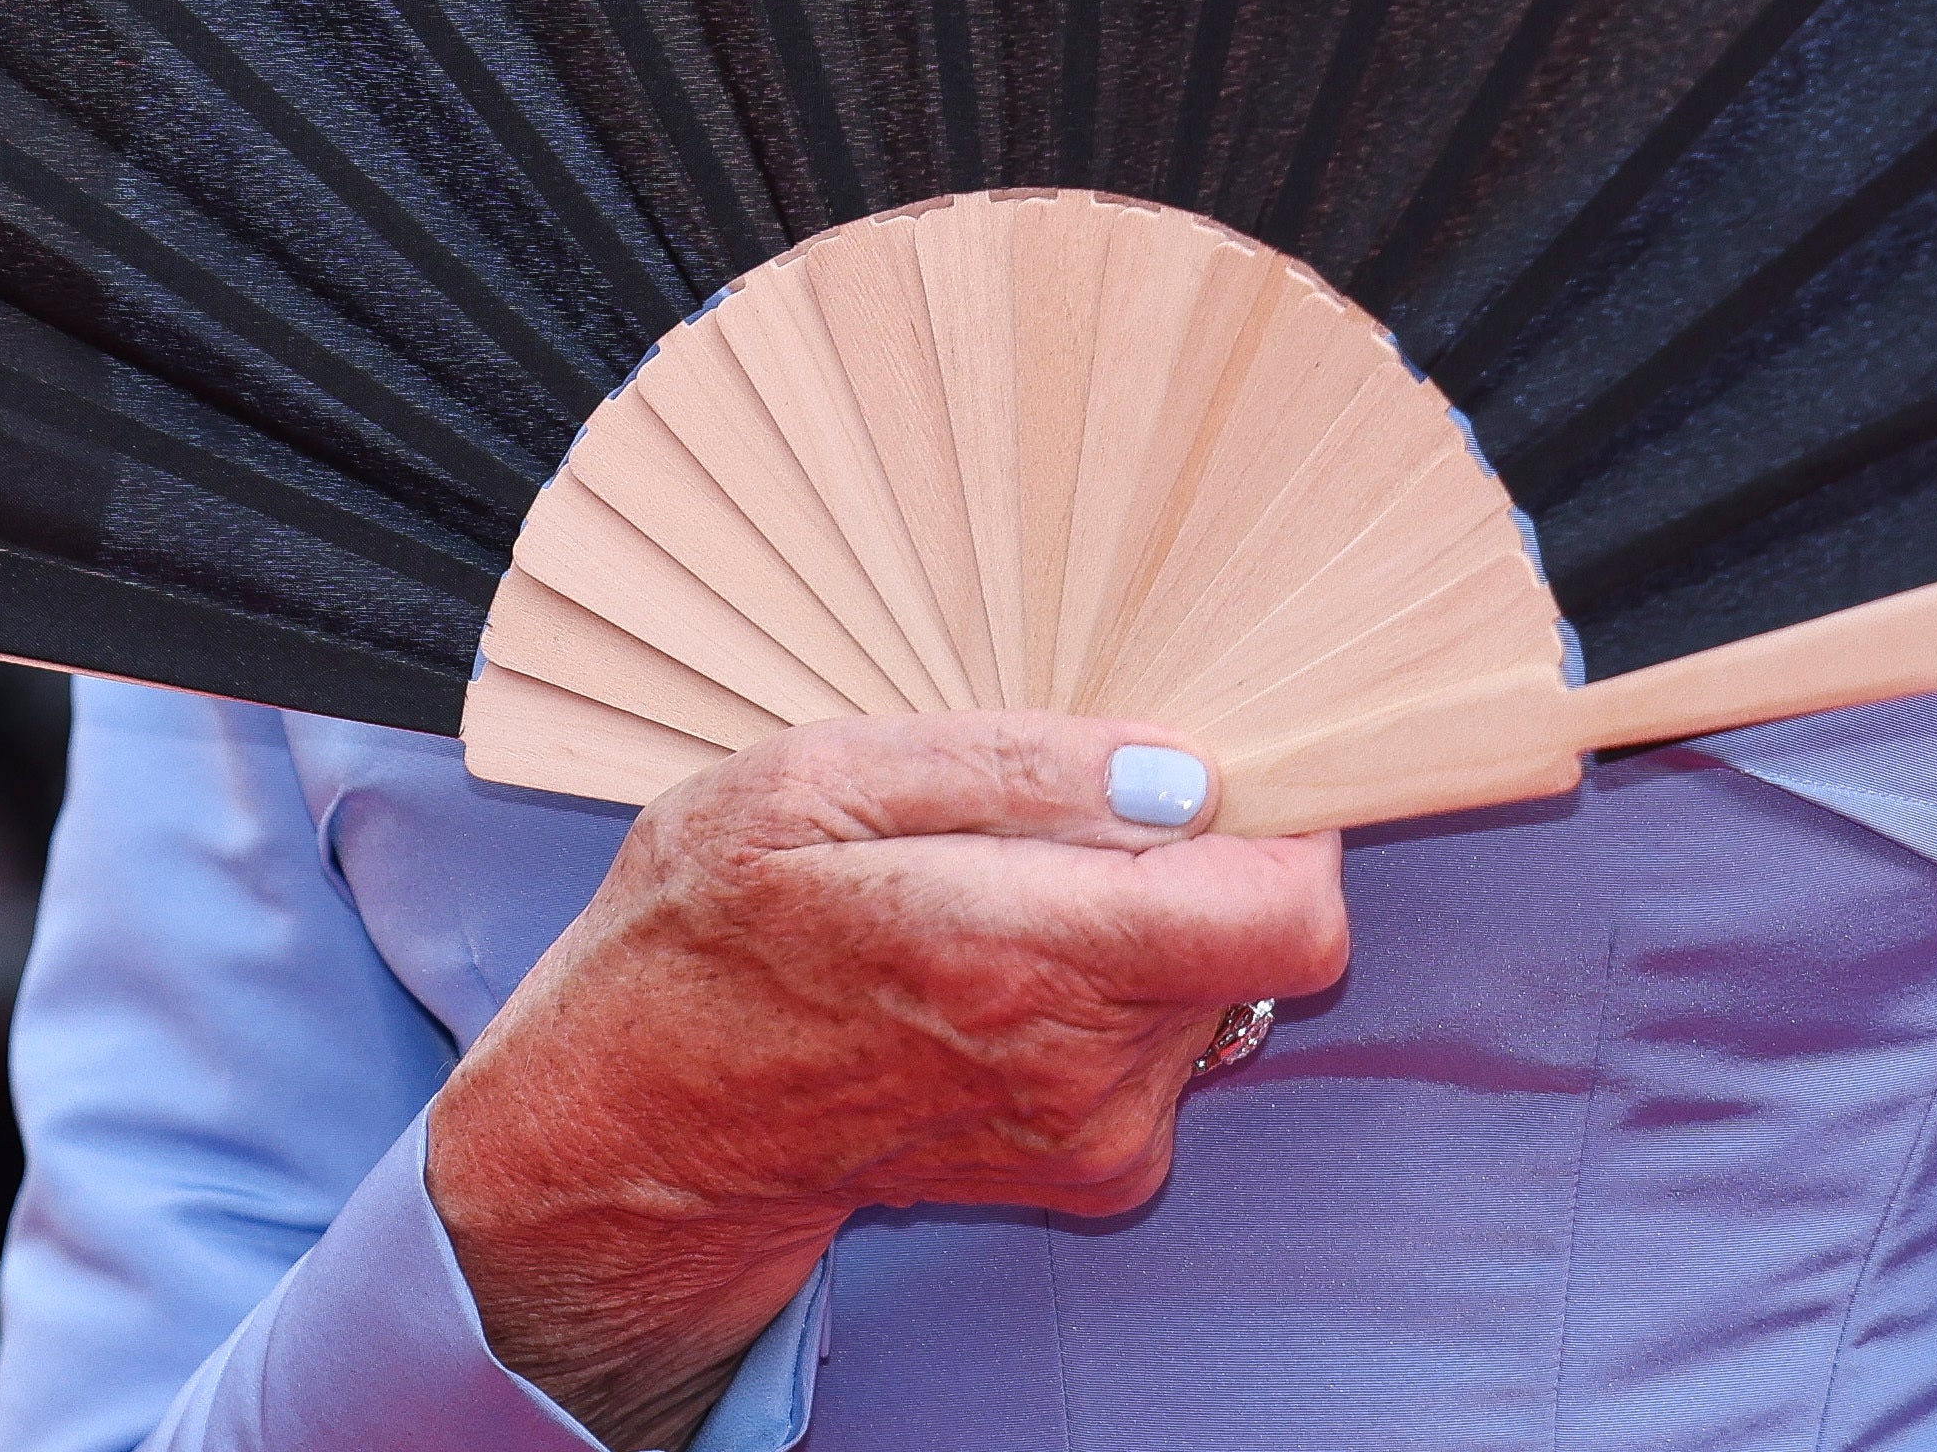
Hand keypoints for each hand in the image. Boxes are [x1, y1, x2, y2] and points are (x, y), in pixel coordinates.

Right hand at [432, 716, 1346, 1448]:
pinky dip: (1112, 991)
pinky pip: (1171, 1043)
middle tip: (1058, 824)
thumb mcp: (816, 783)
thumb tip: (1185, 772)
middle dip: (1192, 858)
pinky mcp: (1097, 1168)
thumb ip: (1012, 768)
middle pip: (1258, 934)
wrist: (651, 1117)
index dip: (1283, 824)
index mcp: (1019, 954)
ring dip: (1143, 924)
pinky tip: (997, 972)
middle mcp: (1083, 1065)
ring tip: (999, 897)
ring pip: (1214, 982)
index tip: (1212, 774)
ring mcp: (1097, 1132)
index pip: (1285, 914)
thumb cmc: (712, 927)